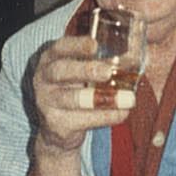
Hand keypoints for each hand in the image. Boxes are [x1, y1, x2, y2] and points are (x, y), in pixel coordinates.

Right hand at [32, 34, 134, 157]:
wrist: (57, 130)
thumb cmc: (75, 90)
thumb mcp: (81, 73)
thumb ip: (100, 64)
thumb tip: (132, 59)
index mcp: (50, 60)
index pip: (60, 47)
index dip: (76, 45)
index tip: (95, 45)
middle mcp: (43, 79)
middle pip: (61, 71)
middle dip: (86, 70)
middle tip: (109, 72)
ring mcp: (46, 102)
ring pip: (72, 99)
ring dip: (102, 99)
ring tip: (128, 99)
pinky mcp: (55, 124)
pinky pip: (83, 120)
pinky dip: (106, 116)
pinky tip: (123, 113)